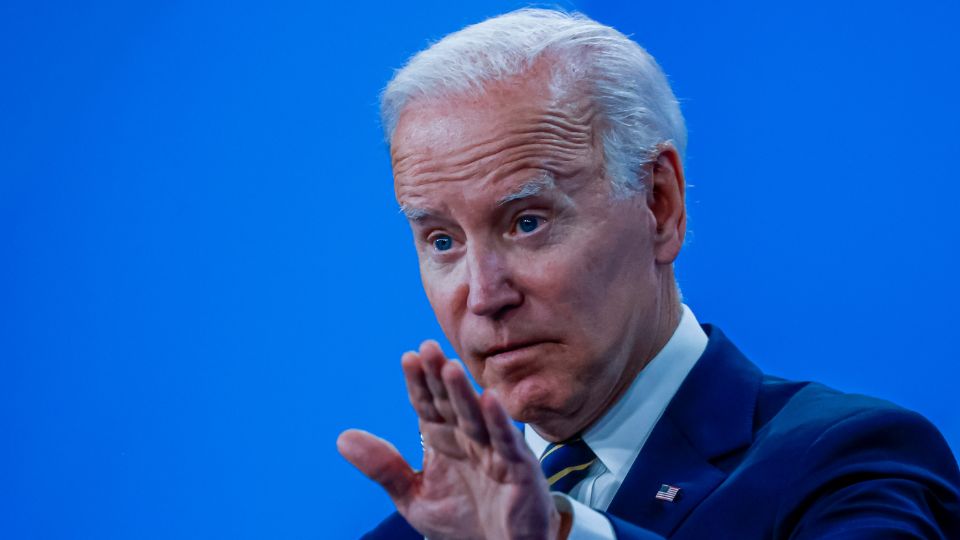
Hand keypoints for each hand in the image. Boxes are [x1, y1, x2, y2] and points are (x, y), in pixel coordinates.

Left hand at [337, 340, 563, 539]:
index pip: (428, 404)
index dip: (418, 382)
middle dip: (439, 376)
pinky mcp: (519, 468)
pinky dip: (499, 421)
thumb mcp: (413, 497)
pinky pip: (507, 442)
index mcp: (444, 439)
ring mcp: (495, 451)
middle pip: (451, 402)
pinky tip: (488, 400)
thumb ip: (383, 468)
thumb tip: (342, 438)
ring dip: (464, 392)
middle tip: (428, 348)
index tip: (407, 358)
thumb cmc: (464, 520)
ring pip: (477, 416)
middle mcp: (469, 438)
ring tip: (450, 368)